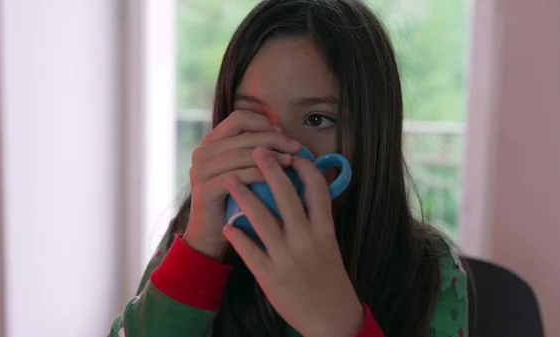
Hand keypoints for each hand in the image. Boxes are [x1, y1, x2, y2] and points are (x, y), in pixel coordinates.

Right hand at [184, 111, 301, 259]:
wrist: (212, 235)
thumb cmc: (234, 200)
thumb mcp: (244, 170)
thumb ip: (256, 151)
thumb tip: (284, 136)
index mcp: (211, 142)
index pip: (239, 118)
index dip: (263, 123)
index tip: (284, 133)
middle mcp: (202, 152)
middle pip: (243, 135)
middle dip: (273, 139)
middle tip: (295, 147)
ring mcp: (200, 170)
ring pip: (240, 154)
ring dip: (269, 157)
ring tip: (290, 161)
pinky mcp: (204, 189)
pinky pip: (236, 176)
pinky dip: (257, 174)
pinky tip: (274, 179)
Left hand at [222, 147, 363, 336]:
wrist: (332, 318)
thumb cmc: (329, 277)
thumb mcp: (329, 245)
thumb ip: (317, 220)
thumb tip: (303, 192)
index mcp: (325, 230)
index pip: (318, 189)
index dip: (305, 168)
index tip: (292, 154)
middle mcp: (307, 240)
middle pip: (287, 195)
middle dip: (270, 169)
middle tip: (256, 149)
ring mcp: (288, 258)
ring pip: (262, 219)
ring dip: (244, 196)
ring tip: (229, 179)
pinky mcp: (271, 276)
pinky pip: (249, 250)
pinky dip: (237, 236)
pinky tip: (227, 225)